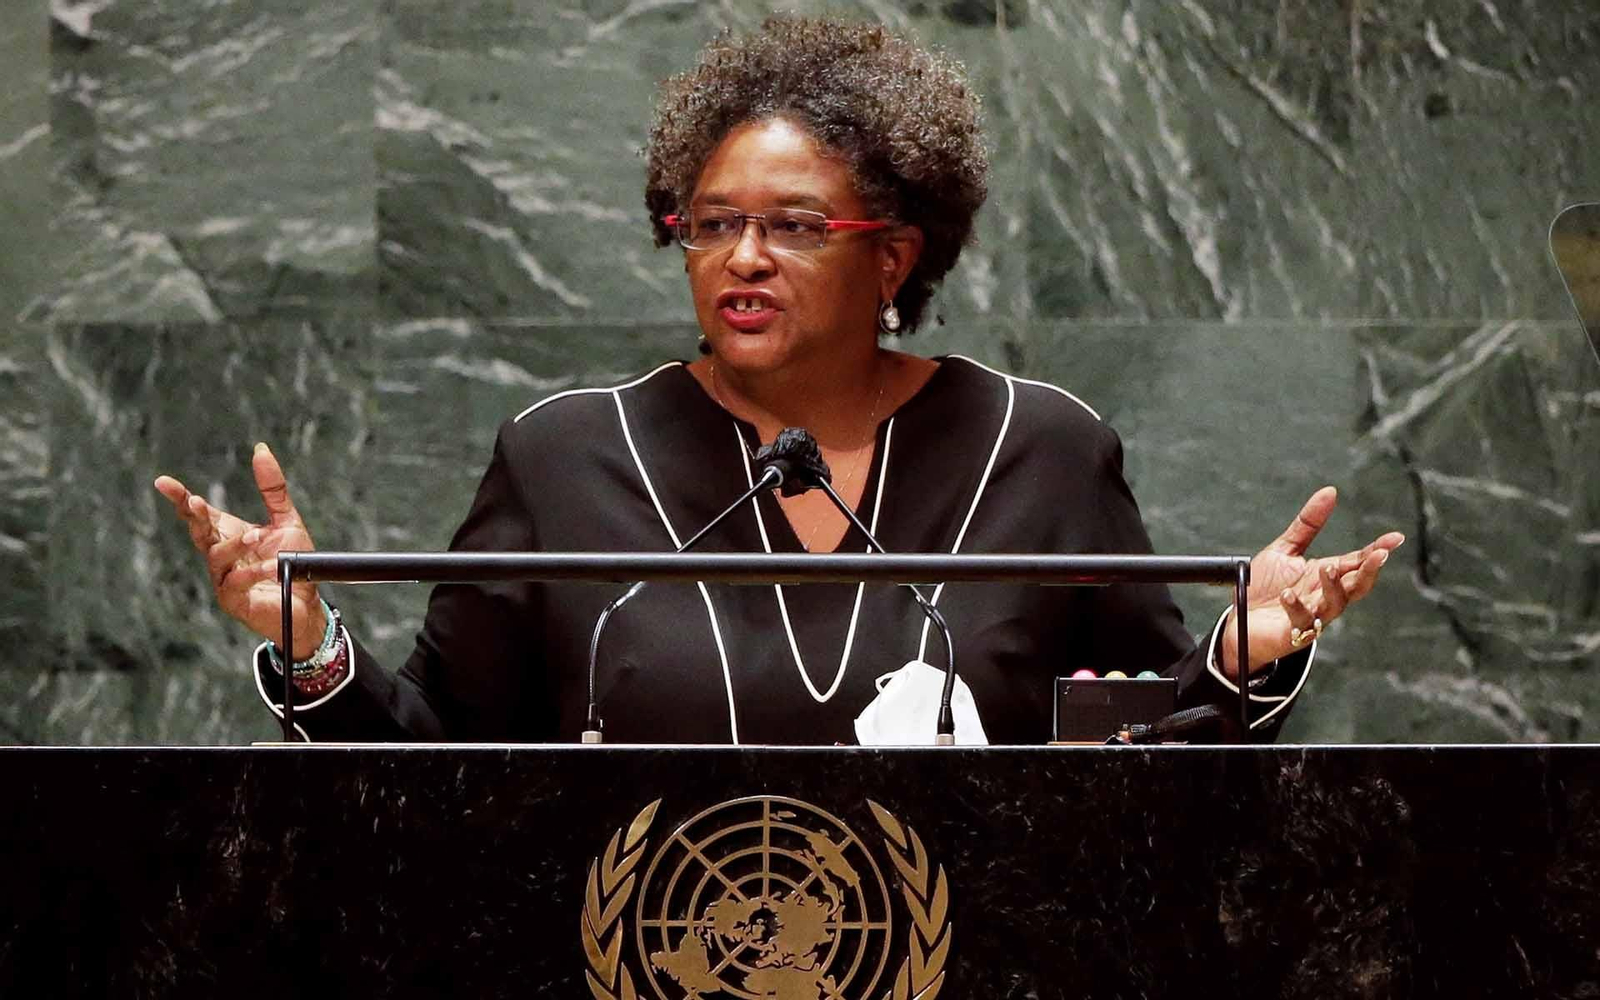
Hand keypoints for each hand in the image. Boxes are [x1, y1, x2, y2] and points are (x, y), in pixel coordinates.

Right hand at [154, 443, 325, 659]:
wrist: (307, 605)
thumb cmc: (292, 564)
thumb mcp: (286, 520)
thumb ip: (272, 488)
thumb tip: (260, 449)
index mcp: (228, 533)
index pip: (199, 513)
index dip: (181, 498)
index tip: (163, 482)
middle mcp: (220, 555)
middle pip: (198, 532)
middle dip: (194, 516)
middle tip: (195, 503)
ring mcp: (223, 578)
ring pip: (216, 557)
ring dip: (235, 545)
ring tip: (256, 536)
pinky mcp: (234, 600)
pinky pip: (237, 582)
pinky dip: (254, 572)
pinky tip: (271, 566)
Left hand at [1219, 486, 1402, 678]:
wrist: (1239, 622)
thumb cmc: (1264, 588)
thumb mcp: (1285, 550)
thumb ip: (1308, 524)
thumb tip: (1330, 492)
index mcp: (1325, 575)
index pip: (1356, 562)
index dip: (1376, 551)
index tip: (1395, 538)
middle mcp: (1324, 596)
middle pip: (1357, 585)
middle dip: (1369, 571)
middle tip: (1379, 555)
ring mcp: (1312, 616)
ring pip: (1335, 604)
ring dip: (1334, 587)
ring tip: (1325, 567)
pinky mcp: (1293, 633)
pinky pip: (1302, 622)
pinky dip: (1297, 608)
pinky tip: (1288, 594)